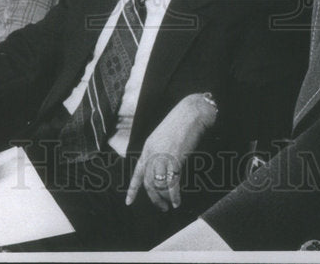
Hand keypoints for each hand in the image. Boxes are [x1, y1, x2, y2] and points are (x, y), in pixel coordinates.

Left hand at [125, 93, 217, 210]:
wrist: (191, 113)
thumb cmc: (180, 123)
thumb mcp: (163, 138)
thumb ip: (160, 153)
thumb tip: (162, 171)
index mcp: (148, 148)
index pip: (138, 173)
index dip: (132, 189)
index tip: (128, 202)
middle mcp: (152, 153)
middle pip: (148, 183)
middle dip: (154, 198)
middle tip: (162, 207)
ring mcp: (163, 156)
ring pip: (159, 185)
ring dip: (165, 198)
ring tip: (171, 204)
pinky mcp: (175, 159)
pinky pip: (172, 183)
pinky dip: (174, 195)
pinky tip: (177, 201)